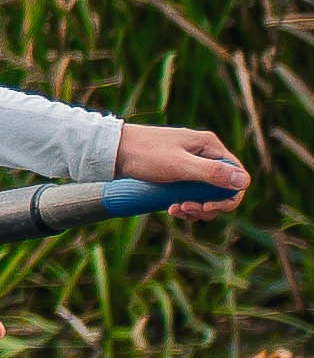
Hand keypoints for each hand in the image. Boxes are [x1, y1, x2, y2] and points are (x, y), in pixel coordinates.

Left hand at [114, 123, 249, 219]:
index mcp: (209, 146)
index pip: (236, 176)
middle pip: (223, 188)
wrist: (113, 151)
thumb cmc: (145, 155)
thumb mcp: (179, 166)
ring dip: (197, 209)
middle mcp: (204, 153)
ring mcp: (191, 163)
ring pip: (208, 194)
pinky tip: (172, 210)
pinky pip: (193, 195)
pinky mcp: (179, 173)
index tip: (207, 207)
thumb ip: (211, 173)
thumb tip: (244, 181)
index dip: (228, 197)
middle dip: (209, 206)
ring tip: (175, 211)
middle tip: (186, 211)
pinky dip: (187, 206)